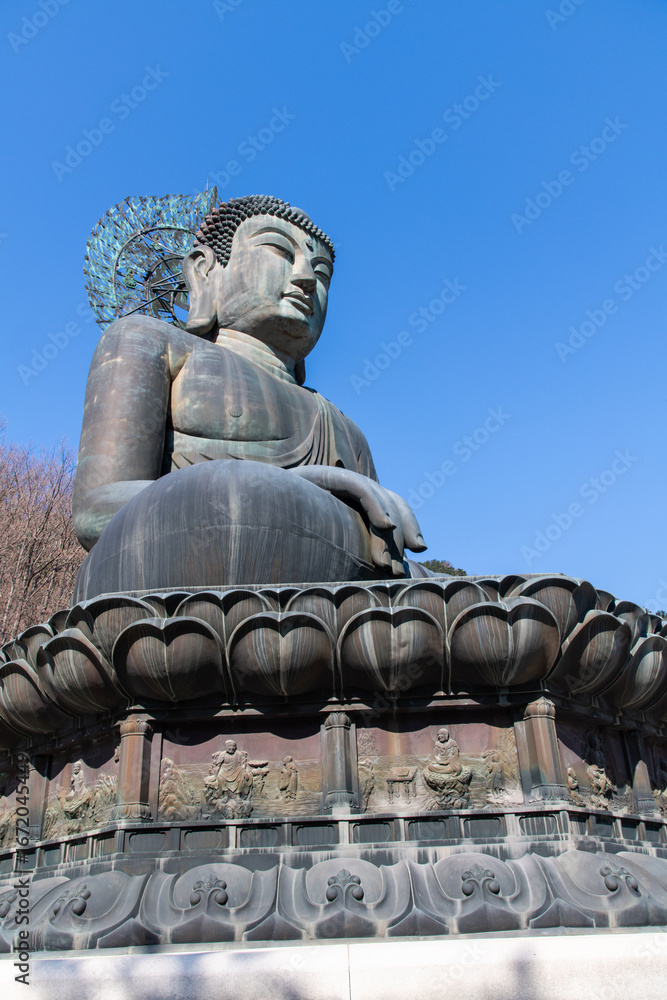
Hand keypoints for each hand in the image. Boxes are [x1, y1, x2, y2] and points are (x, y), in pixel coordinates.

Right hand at [289, 465, 425, 575]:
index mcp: (351, 500)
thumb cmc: (280, 536)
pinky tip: (386, 526)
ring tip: (387, 561)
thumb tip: (388, 570)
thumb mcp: (323, 546)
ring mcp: (337, 478)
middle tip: (398, 569)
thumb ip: (350, 550)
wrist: (246, 508)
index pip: (392, 505)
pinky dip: (376, 506)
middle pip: (391, 500)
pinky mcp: (326, 476)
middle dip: (403, 533)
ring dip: (389, 530)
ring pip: (378, 497)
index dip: (411, 523)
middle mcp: (349, 486)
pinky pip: (359, 488)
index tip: (420, 550)